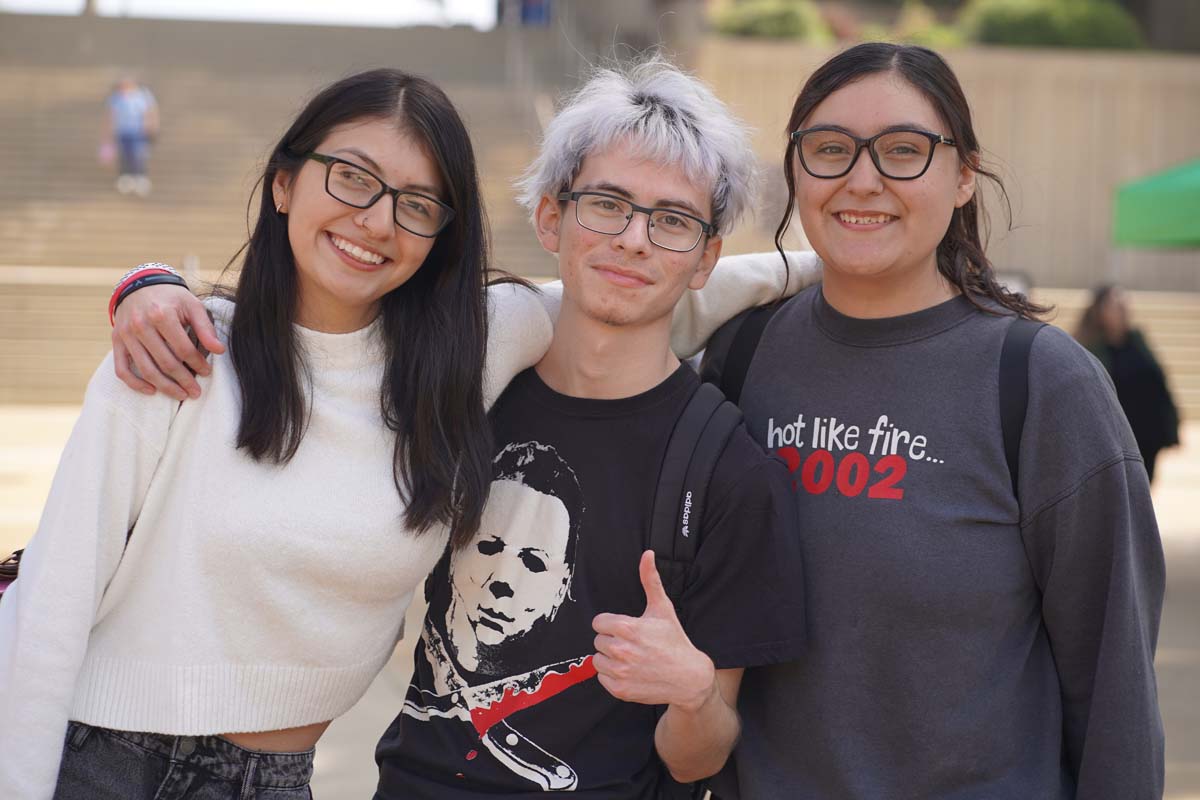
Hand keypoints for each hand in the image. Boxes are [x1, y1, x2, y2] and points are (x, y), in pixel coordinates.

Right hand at [112, 283, 224, 399]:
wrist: (140, 284)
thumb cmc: (170, 297)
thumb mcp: (192, 305)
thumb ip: (205, 328)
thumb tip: (219, 350)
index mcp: (161, 315)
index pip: (183, 349)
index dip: (197, 364)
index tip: (206, 373)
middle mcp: (141, 326)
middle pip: (165, 362)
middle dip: (183, 381)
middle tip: (196, 392)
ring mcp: (126, 335)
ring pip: (146, 369)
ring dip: (165, 387)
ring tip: (181, 395)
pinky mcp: (116, 341)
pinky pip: (122, 369)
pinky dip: (135, 383)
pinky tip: (152, 390)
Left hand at [592, 550, 716, 711]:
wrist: (688, 678)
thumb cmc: (674, 641)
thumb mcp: (663, 608)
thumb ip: (650, 580)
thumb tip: (647, 554)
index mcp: (627, 628)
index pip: (599, 623)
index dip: (612, 624)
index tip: (626, 628)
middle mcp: (621, 650)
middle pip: (598, 640)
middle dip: (612, 640)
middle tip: (632, 644)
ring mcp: (620, 672)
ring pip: (597, 660)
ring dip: (610, 658)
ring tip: (631, 657)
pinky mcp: (620, 690)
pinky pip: (601, 677)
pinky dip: (612, 675)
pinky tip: (630, 671)